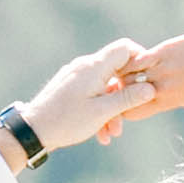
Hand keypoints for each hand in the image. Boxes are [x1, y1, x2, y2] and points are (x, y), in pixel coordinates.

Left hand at [19, 36, 157, 154]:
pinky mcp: (69, 87)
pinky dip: (99, 110)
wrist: (33, 130)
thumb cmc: (67, 120)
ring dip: (112, 109)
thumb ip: (128, 98)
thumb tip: (150, 88)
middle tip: (130, 116)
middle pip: (116, 71)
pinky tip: (100, 134)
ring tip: (112, 133)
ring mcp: (76, 76)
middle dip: (126, 94)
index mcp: (94, 66)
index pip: (125, 48)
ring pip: (104, 87)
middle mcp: (84, 66)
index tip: (145, 80)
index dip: (139, 61)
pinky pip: (91, 94)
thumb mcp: (102, 112)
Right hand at [115, 29, 183, 119]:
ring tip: (124, 70)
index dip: (123, 109)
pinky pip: (137, 59)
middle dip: (117, 92)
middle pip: (124, 95)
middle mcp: (161, 87)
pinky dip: (130, 60)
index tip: (124, 102)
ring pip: (126, 75)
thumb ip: (175, 102)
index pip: (130, 113)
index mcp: (167, 102)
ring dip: (122, 74)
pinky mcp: (163, 51)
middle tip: (117, 86)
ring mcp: (161, 69)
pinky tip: (132, 58)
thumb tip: (166, 103)